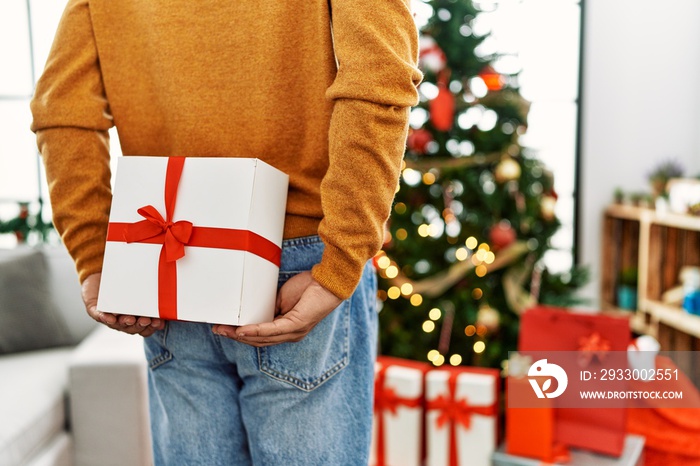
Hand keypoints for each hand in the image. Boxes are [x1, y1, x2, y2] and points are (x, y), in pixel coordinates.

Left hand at [82, 273, 163, 336]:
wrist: (98, 274)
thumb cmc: (122, 280)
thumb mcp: (138, 285)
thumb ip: (151, 288)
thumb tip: (170, 285)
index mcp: (136, 316)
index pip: (146, 327)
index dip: (152, 327)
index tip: (159, 321)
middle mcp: (123, 319)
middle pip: (133, 328)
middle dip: (140, 325)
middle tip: (145, 320)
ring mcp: (109, 316)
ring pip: (118, 325)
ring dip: (124, 323)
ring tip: (129, 319)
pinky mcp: (95, 310)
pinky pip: (99, 316)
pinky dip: (105, 317)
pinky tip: (108, 317)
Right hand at [212, 271, 341, 346]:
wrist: (328, 281)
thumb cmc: (309, 287)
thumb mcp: (282, 298)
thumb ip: (270, 307)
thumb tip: (254, 309)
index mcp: (287, 330)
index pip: (260, 337)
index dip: (241, 336)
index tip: (224, 329)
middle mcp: (290, 335)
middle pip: (258, 341)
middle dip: (235, 337)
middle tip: (217, 330)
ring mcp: (294, 332)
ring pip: (262, 338)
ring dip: (241, 335)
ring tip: (224, 330)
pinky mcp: (297, 324)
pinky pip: (272, 330)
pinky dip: (256, 330)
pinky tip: (242, 330)